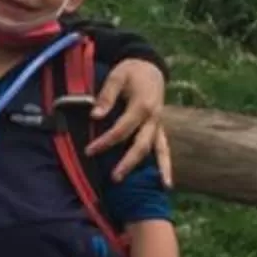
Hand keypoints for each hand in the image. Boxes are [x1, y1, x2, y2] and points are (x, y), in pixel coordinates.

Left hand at [87, 58, 170, 183]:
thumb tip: (94, 116)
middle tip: (114, 178)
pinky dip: (166, 165)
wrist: (150, 67)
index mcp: (142, 105)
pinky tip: (166, 183)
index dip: (105, 141)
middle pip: (141, 145)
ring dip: (157, 169)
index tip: (89, 151)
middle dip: (128, 162)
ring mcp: (158, 125)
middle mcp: (153, 118)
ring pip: (159, 150)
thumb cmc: (131, 71)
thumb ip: (106, 96)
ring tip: (158, 189)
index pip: (122, 129)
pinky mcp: (159, 129)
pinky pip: (164, 149)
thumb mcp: (117, 76)